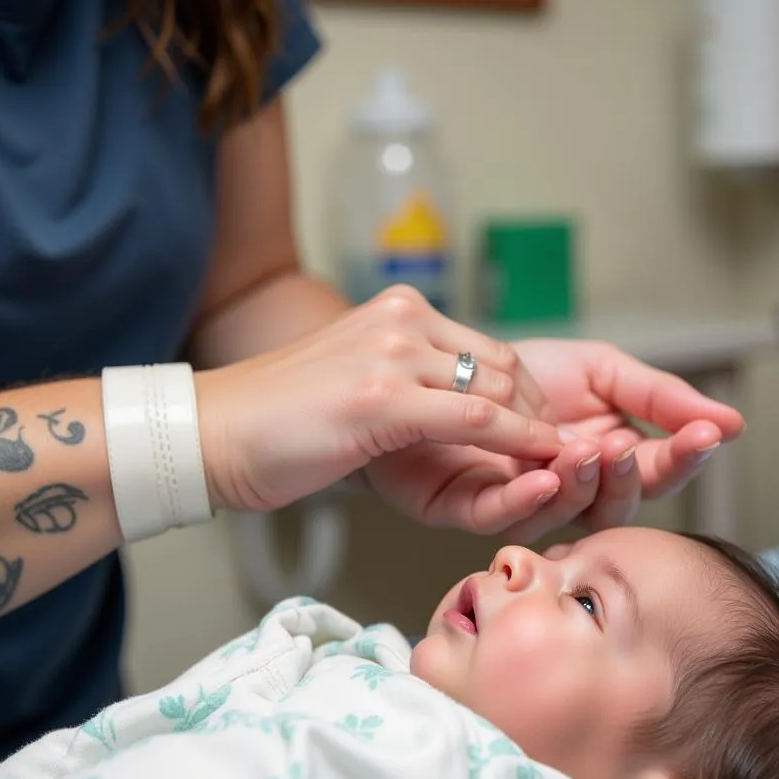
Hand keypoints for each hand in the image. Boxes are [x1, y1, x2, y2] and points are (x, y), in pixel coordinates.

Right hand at [194, 287, 562, 512]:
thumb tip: (459, 406)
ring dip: (537, 432)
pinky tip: (539, 463)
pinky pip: (475, 417)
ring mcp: (392, 354)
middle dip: (541, 416)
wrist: (215, 432)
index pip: (490, 350)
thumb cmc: (283, 420)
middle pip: (504, 367)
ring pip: (498, 389)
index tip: (547, 436)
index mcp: (398, 312)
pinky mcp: (382, 396)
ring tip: (561, 466)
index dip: (528, 398)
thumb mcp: (358, 380)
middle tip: (563, 456)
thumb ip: (410, 379)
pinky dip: (517, 441)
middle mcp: (401, 321)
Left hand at [363, 338, 744, 541]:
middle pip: (616, 506)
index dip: (684, 456)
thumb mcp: (600, 368)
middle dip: (629, 477)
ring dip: (579, 483)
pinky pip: (502, 515)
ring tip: (584, 448)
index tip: (708, 433)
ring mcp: (523, 503)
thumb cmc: (511, 370)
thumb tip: (731, 422)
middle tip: (626, 445)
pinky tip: (541, 474)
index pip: (657, 470)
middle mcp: (570, 490)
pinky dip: (525, 499)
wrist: (437, 362)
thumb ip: (659, 396)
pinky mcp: (469, 506)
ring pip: (565, 515)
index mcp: (607, 458)